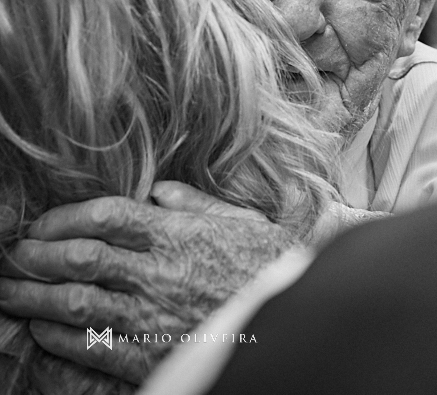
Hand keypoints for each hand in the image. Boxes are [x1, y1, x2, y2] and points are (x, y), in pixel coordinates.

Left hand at [0, 181, 292, 383]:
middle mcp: (160, 272)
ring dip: (33, 297)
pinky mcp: (153, 354)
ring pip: (76, 302)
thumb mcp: (244, 222)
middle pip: (80, 257)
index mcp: (180, 234)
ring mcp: (153, 315)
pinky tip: (44, 332)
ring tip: (9, 293)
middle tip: (12, 256)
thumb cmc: (272, 268)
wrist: (299, 322)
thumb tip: (159, 190)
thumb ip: (197, 204)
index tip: (42, 223)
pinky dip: (61, 339)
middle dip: (35, 256)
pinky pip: (94, 347)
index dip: (64, 218)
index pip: (106, 216)